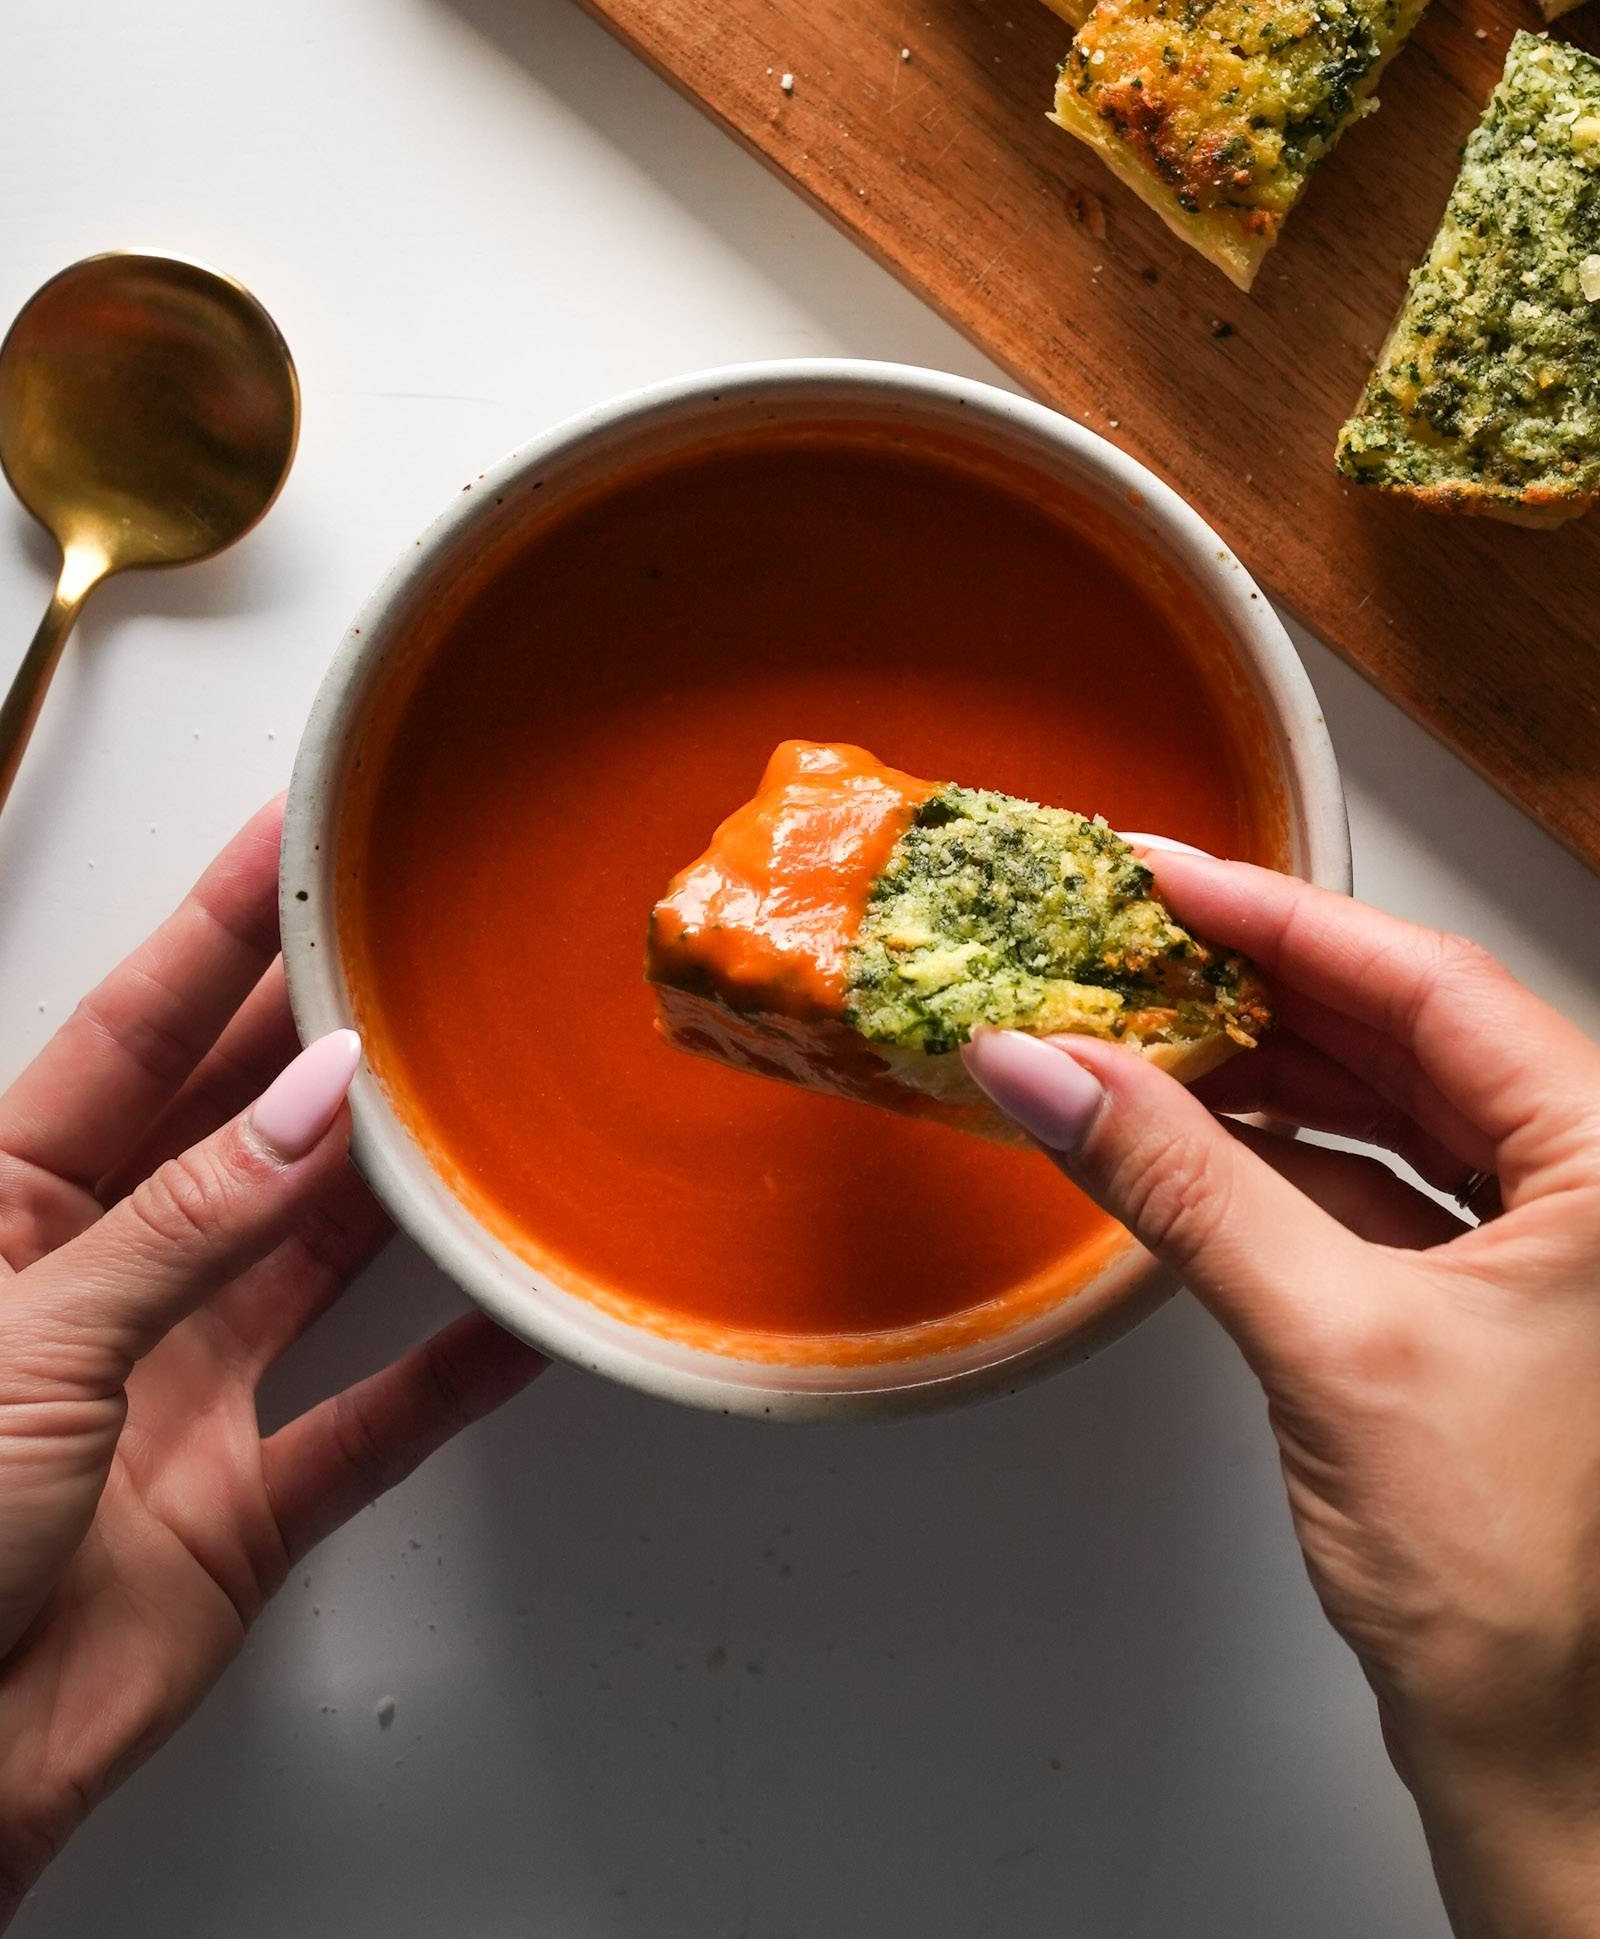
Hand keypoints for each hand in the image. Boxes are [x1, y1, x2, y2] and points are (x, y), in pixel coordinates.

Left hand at [0, 802, 540, 1920]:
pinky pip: (370, 1420)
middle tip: (421, 947)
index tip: (294, 841)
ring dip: (398, 1185)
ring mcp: (172, 1389)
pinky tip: (519, 1315)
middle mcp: (100, 1281)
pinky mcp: (235, 1505)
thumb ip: (186, 1222)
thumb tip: (308, 1102)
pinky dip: (452, 1374)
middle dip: (325, 1034)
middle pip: (234, 1123)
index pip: (130, 1033)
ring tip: (488, 1100)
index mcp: (6, 1210)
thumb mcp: (29, 1342)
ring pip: (312, 1253)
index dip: (216, 931)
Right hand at [966, 856, 1599, 1938]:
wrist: (1544, 1756)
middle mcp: (1598, 1185)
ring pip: (1391, 1106)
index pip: (1428, 983)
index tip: (1165, 876)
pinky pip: (1378, 1184)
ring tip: (1137, 1028)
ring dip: (1261, 1071)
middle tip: (1129, 941)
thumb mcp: (1331, 1339)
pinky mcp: (1493, 1304)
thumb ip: (1180, 1184)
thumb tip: (1055, 1070)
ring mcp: (1552, 1246)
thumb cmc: (1517, 1582)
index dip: (1280, 918)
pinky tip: (1190, 1136)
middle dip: (1257, 986)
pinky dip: (1279, 1156)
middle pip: (1408, 1032)